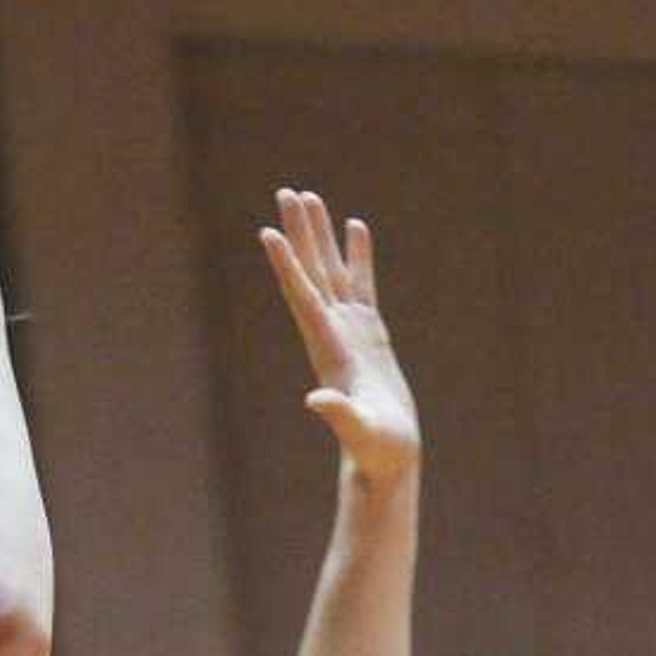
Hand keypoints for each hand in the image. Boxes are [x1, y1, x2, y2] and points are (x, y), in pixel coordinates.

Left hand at [259, 190, 420, 490]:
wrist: (386, 462)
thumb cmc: (376, 452)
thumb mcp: (361, 433)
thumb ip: (339, 415)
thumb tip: (316, 401)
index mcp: (330, 351)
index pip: (304, 300)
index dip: (287, 267)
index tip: (269, 232)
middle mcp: (334, 335)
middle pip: (312, 274)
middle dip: (300, 234)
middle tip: (287, 193)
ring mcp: (351, 333)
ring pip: (332, 272)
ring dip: (321, 236)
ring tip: (310, 197)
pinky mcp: (371, 335)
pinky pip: (361, 285)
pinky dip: (358, 256)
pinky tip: (355, 226)